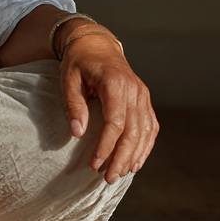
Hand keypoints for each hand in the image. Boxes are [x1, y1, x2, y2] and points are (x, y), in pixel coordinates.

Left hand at [60, 32, 158, 182]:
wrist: (97, 42)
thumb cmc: (79, 60)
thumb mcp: (68, 78)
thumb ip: (73, 104)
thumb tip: (77, 133)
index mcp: (115, 82)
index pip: (115, 122)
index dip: (106, 146)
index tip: (94, 164)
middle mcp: (134, 90)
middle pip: (133, 131)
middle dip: (121, 157)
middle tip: (109, 178)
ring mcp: (143, 95)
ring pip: (145, 132)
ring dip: (134, 156)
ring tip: (121, 174)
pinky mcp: (145, 99)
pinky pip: (151, 126)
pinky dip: (146, 146)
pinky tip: (136, 161)